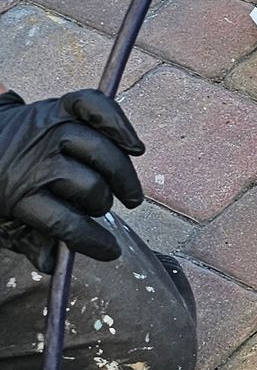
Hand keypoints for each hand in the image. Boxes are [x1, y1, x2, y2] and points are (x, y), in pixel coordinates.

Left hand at [0, 89, 145, 269]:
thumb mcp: (2, 220)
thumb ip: (28, 240)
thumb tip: (54, 262)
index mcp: (17, 193)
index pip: (63, 223)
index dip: (92, 242)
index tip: (110, 251)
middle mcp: (37, 161)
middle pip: (88, 187)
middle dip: (102, 203)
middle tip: (103, 208)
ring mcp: (50, 130)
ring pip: (101, 152)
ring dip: (119, 174)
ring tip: (121, 187)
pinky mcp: (58, 107)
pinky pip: (94, 107)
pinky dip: (117, 122)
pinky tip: (131, 144)